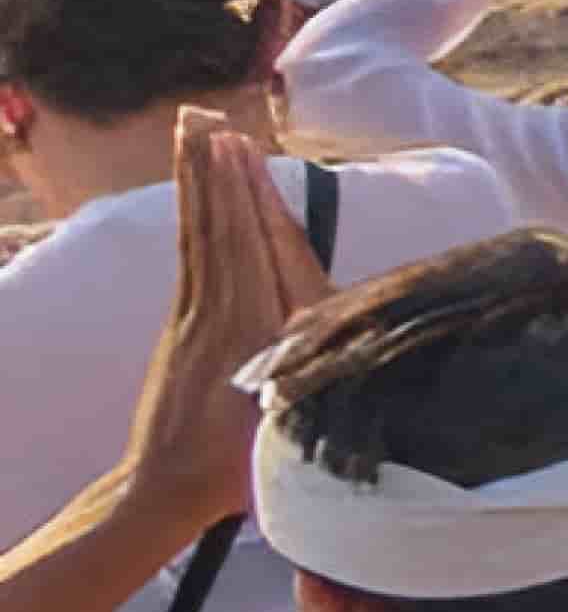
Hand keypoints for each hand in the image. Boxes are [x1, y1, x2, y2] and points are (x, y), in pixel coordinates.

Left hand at [114, 119, 317, 551]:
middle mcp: (220, 315)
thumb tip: (360, 339)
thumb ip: (320, 377)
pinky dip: (195, 218)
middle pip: (219, 229)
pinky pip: (191, 257)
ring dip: (198, 183)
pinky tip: (197, 196)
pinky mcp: (181, 326)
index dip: (244, 196)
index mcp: (250, 332)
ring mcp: (194, 319)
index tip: (238, 151)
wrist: (162, 492)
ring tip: (193, 136)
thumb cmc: (237, 468)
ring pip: (200, 236)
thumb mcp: (288, 427)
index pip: (248, 249)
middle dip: (214, 172)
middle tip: (203, 119)